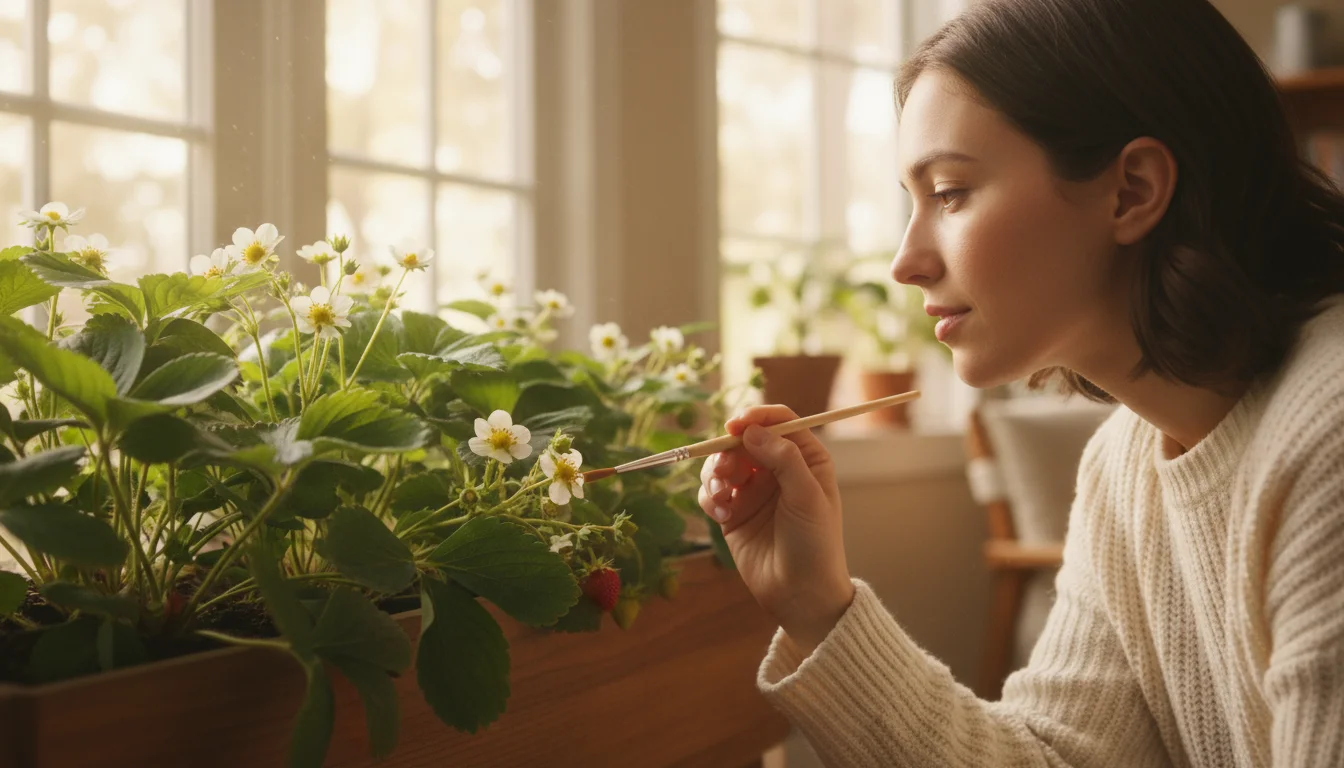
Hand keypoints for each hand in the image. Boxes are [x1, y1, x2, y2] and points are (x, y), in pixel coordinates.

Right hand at [698, 406, 855, 654]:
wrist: (800, 595)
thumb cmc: (815, 545)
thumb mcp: (807, 498)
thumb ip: (784, 460)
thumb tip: (753, 431)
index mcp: (805, 459)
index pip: (779, 421)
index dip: (756, 417)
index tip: (735, 426)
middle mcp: (777, 469)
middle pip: (743, 439)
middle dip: (728, 452)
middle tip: (726, 473)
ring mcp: (753, 490)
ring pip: (722, 463)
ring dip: (715, 475)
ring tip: (721, 498)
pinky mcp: (732, 512)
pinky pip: (711, 492)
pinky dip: (710, 498)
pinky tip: (722, 516)